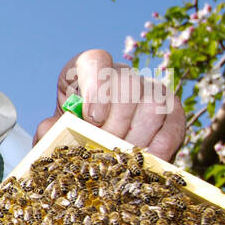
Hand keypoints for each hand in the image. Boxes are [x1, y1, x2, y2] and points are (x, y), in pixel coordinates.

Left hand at [35, 49, 184, 162]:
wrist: (98, 154)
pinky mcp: (172, 111)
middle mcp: (121, 74)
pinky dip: (159, 147)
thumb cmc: (71, 137)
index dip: (96, 87)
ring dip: (137, 136)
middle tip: (105, 147)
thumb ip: (50, 131)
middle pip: (129, 83)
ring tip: (121, 159)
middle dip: (117, 121)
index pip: (95, 61)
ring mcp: (150, 90)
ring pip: (155, 103)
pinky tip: (142, 163)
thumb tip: (50, 129)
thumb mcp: (55, 134)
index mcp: (86, 72)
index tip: (91, 118)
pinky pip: (174, 123)